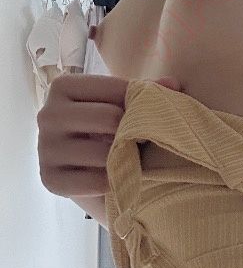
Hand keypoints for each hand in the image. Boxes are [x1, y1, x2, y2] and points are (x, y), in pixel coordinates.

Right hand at [36, 73, 181, 197]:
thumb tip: (173, 84)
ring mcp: (45, 148)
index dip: (140, 105)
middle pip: (110, 118)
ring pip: (104, 152)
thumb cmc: (110, 134)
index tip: (147, 117)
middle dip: (131, 133)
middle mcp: (47, 114)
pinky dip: (113, 183)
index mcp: (63, 86)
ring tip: (127, 161)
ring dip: (123, 160)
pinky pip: (96, 181)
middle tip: (139, 144)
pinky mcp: (50, 180)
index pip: (117, 89)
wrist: (92, 180)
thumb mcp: (125, 109)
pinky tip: (113, 180)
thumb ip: (148, 93)